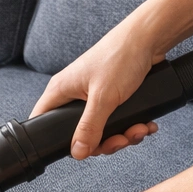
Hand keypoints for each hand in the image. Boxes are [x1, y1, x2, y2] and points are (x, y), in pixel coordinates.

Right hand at [30, 19, 165, 159]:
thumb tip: (77, 153)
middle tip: (120, 141)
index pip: (42, 120)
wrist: (150, 38)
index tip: (78, 150)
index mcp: (62, 91)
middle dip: (104, 142)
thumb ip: (89, 127)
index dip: (53, 139)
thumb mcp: (103, 98)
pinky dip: (132, 126)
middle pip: (79, 133)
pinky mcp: (113, 97)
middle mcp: (75, 95)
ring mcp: (94, 97)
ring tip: (139, 130)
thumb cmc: (120, 57)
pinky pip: (117, 121)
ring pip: (102, 129)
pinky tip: (146, 125)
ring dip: (123, 135)